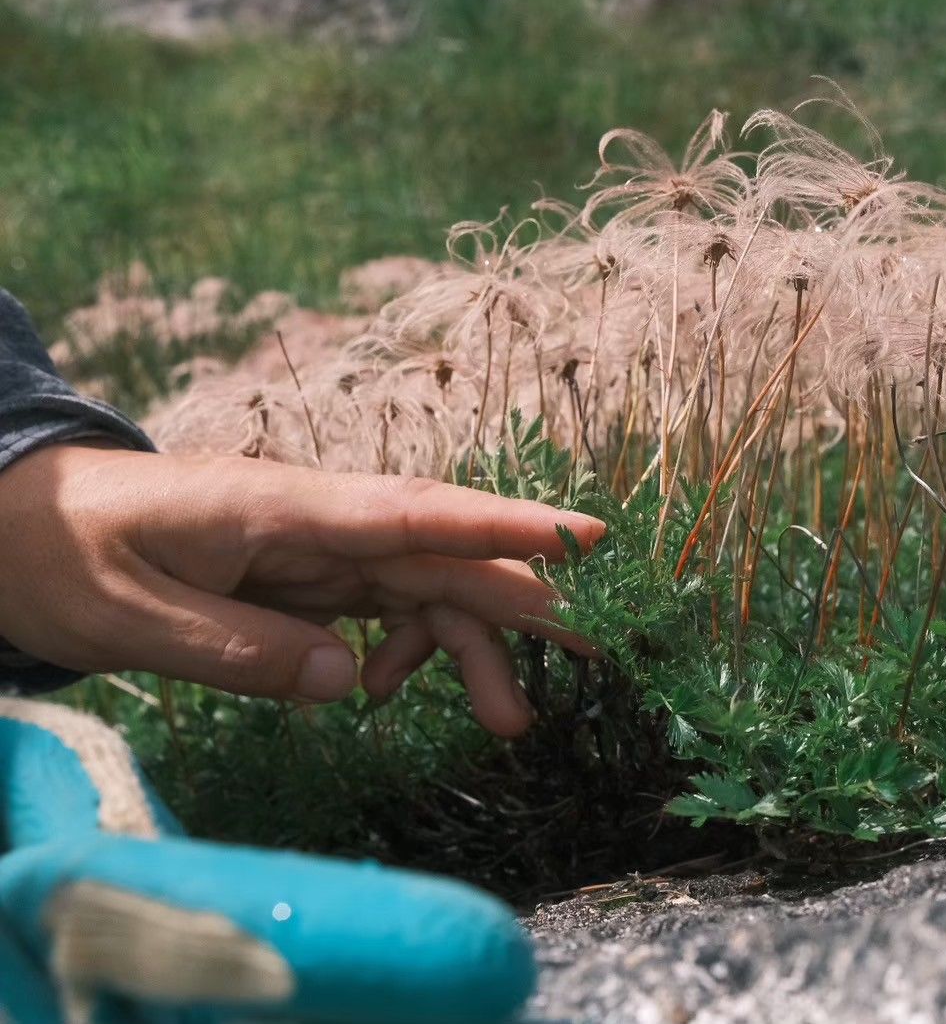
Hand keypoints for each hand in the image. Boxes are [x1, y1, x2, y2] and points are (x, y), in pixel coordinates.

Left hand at [0, 443, 603, 735]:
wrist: (16, 526)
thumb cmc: (62, 554)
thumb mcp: (129, 616)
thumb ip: (239, 651)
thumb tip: (346, 685)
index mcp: (284, 510)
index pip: (413, 514)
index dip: (503, 527)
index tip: (586, 537)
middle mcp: (321, 522)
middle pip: (443, 558)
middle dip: (524, 602)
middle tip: (598, 651)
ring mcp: (318, 548)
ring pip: (426, 591)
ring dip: (473, 650)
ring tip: (508, 724)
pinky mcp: (307, 577)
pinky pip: (382, 611)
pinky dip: (401, 653)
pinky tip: (380, 695)